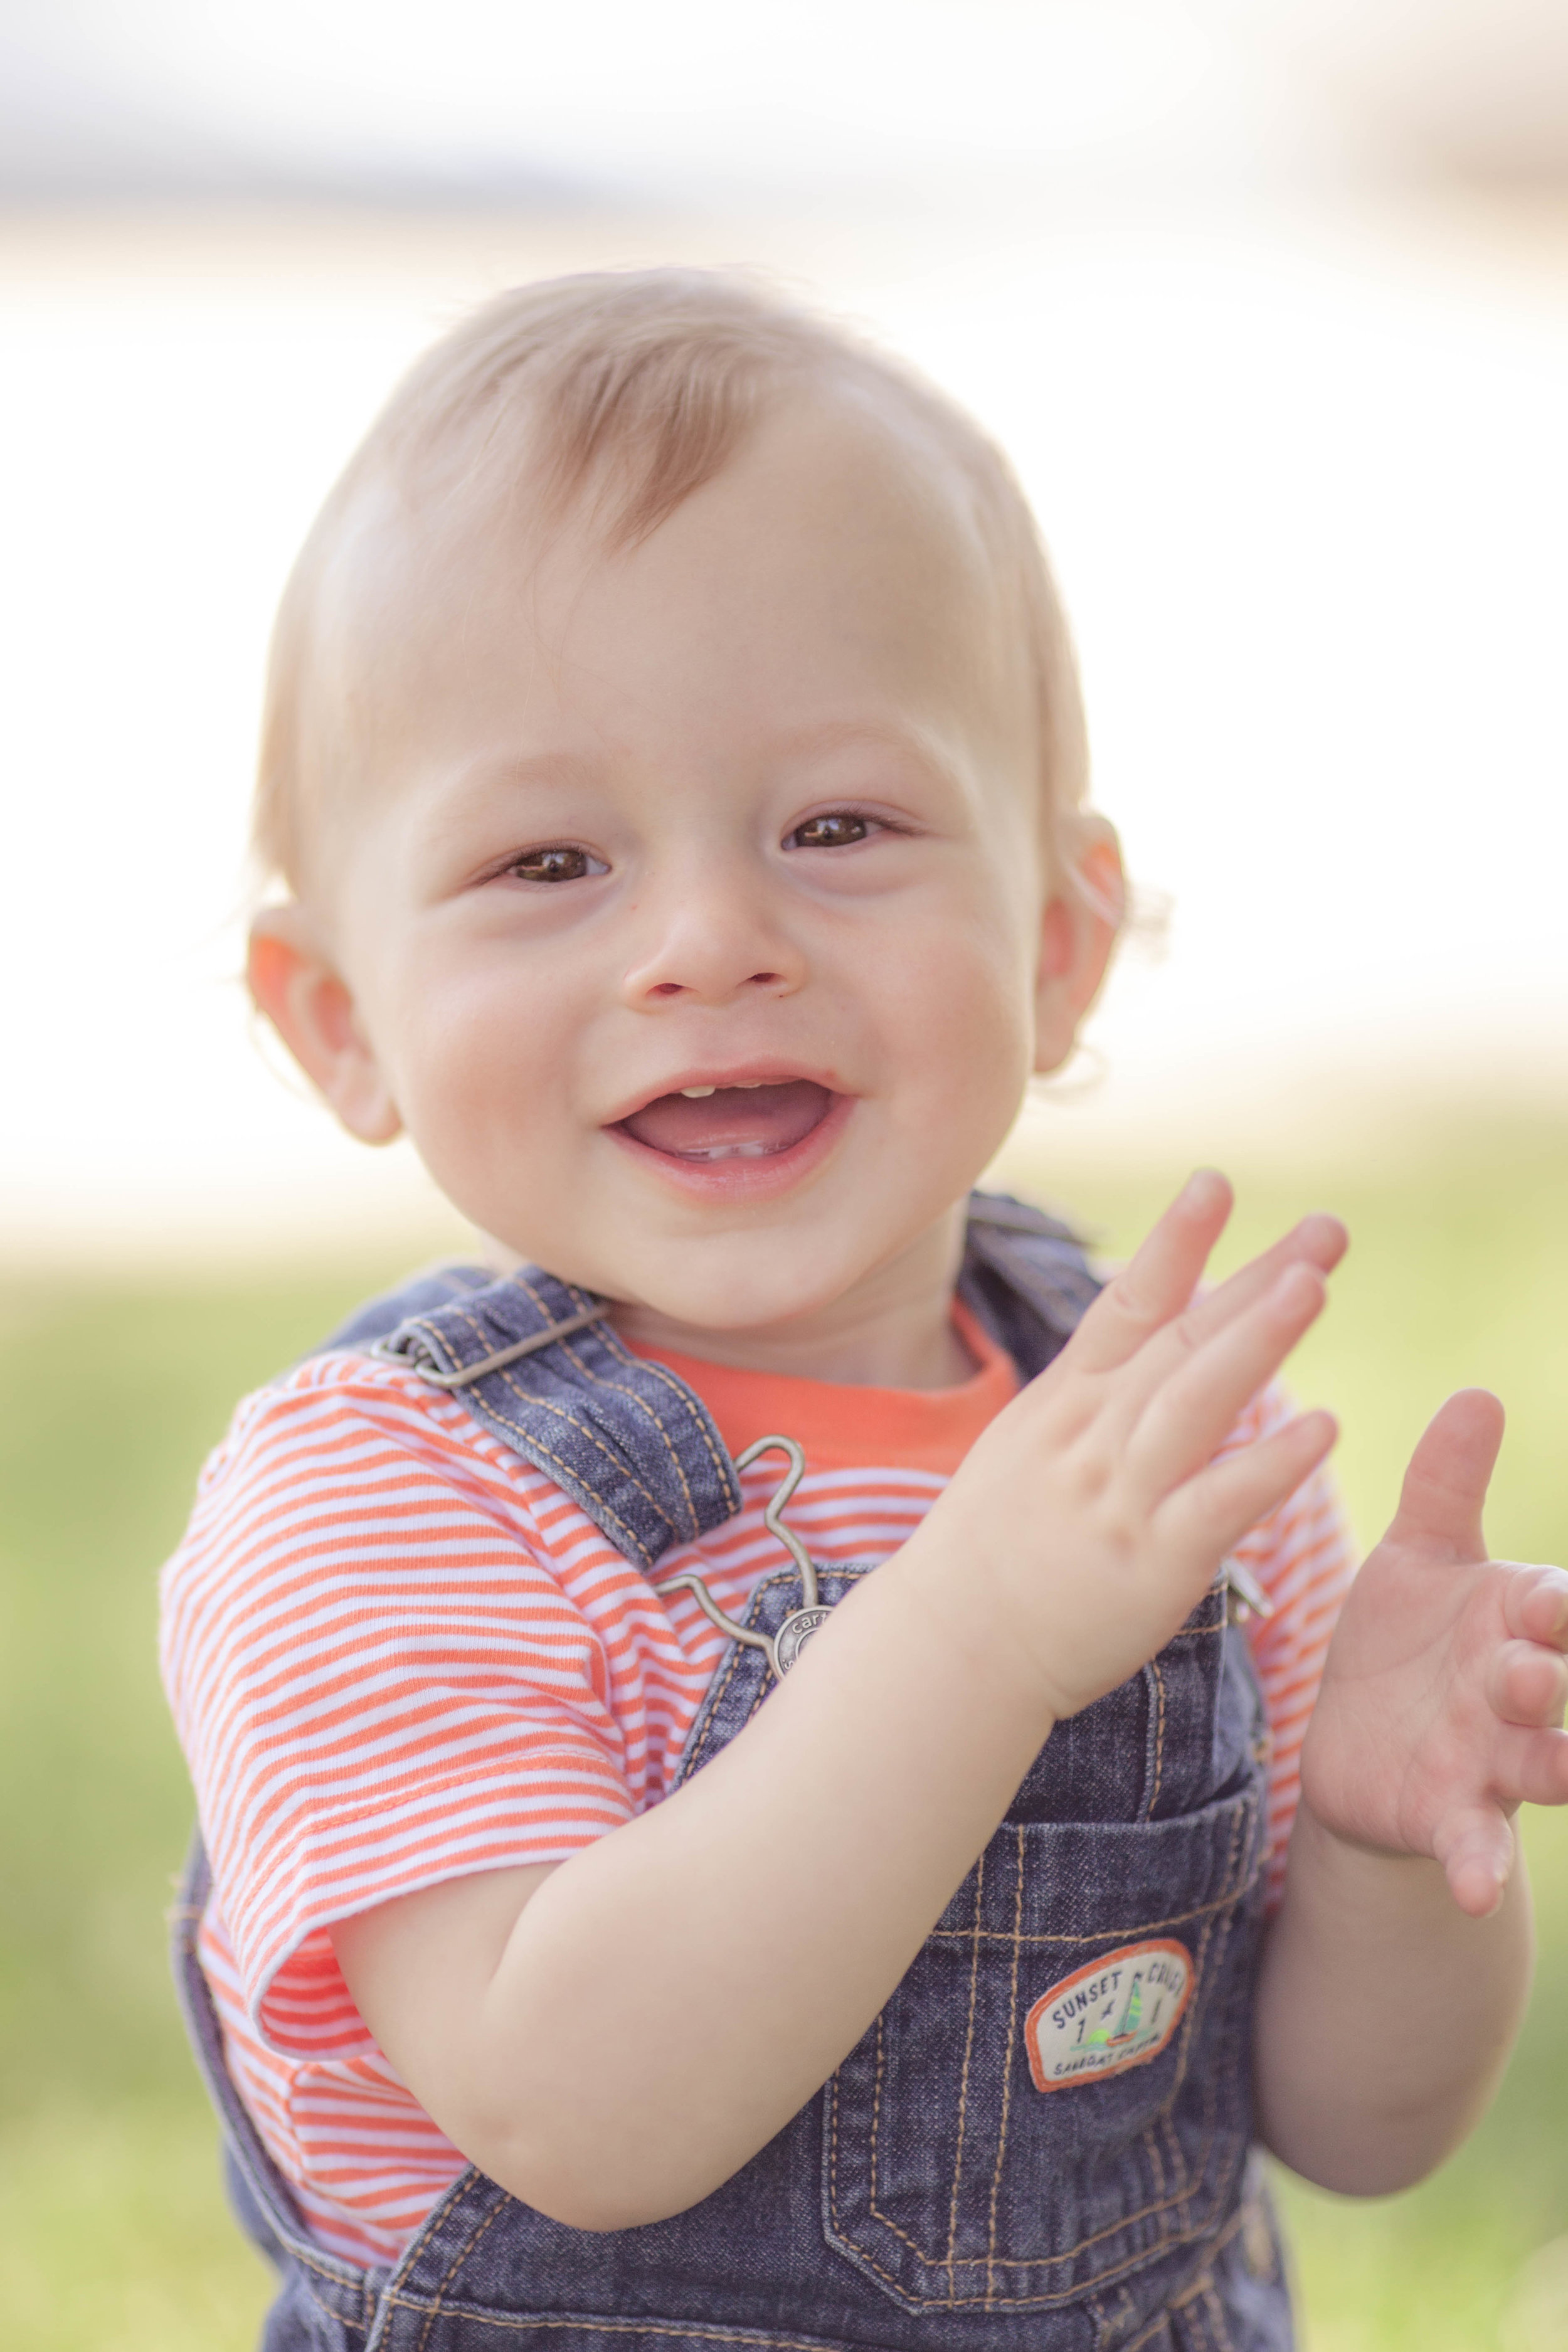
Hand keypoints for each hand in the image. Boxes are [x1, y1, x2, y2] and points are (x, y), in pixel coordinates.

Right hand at [913, 1169, 1342, 1720]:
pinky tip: (1323, 1429)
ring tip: (1314, 1288)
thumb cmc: (994, 1551)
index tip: (1217, 1183)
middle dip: (1256, 1280)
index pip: (1127, 1306)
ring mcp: (1119, 1496)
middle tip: (1327, 1230)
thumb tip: (1150, 1344)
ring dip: (1257, 1341)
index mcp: (1065, 1404)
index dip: (1175, 1243)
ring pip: (1194, 1404)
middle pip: (1183, 1340)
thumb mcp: (1029, 1448)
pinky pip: (1217, 1503)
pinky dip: (1269, 1464)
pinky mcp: (1150, 1563)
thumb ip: (1094, 1398)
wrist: (950, 1648)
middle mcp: (1093, 1437)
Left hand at [1300, 1390, 1567, 1917]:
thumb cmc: (1406, 1633)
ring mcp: (1495, 1759)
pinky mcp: (1453, 1816)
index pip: (1555, 1604)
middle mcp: (1521, 1687)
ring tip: (1565, 1771)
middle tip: (1533, 1673)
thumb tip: (1480, 1392)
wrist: (1363, 1739)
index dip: (1560, 1606)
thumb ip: (1446, 1481)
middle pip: (1555, 1684)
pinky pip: (1477, 1846)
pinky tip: (1475, 1891)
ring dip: (1556, 1768)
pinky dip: (1479, 1868)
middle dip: (1553, 1679)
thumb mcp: (1419, 1554)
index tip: (1553, 1602)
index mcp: (1515, 1615)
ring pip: (1545, 1767)